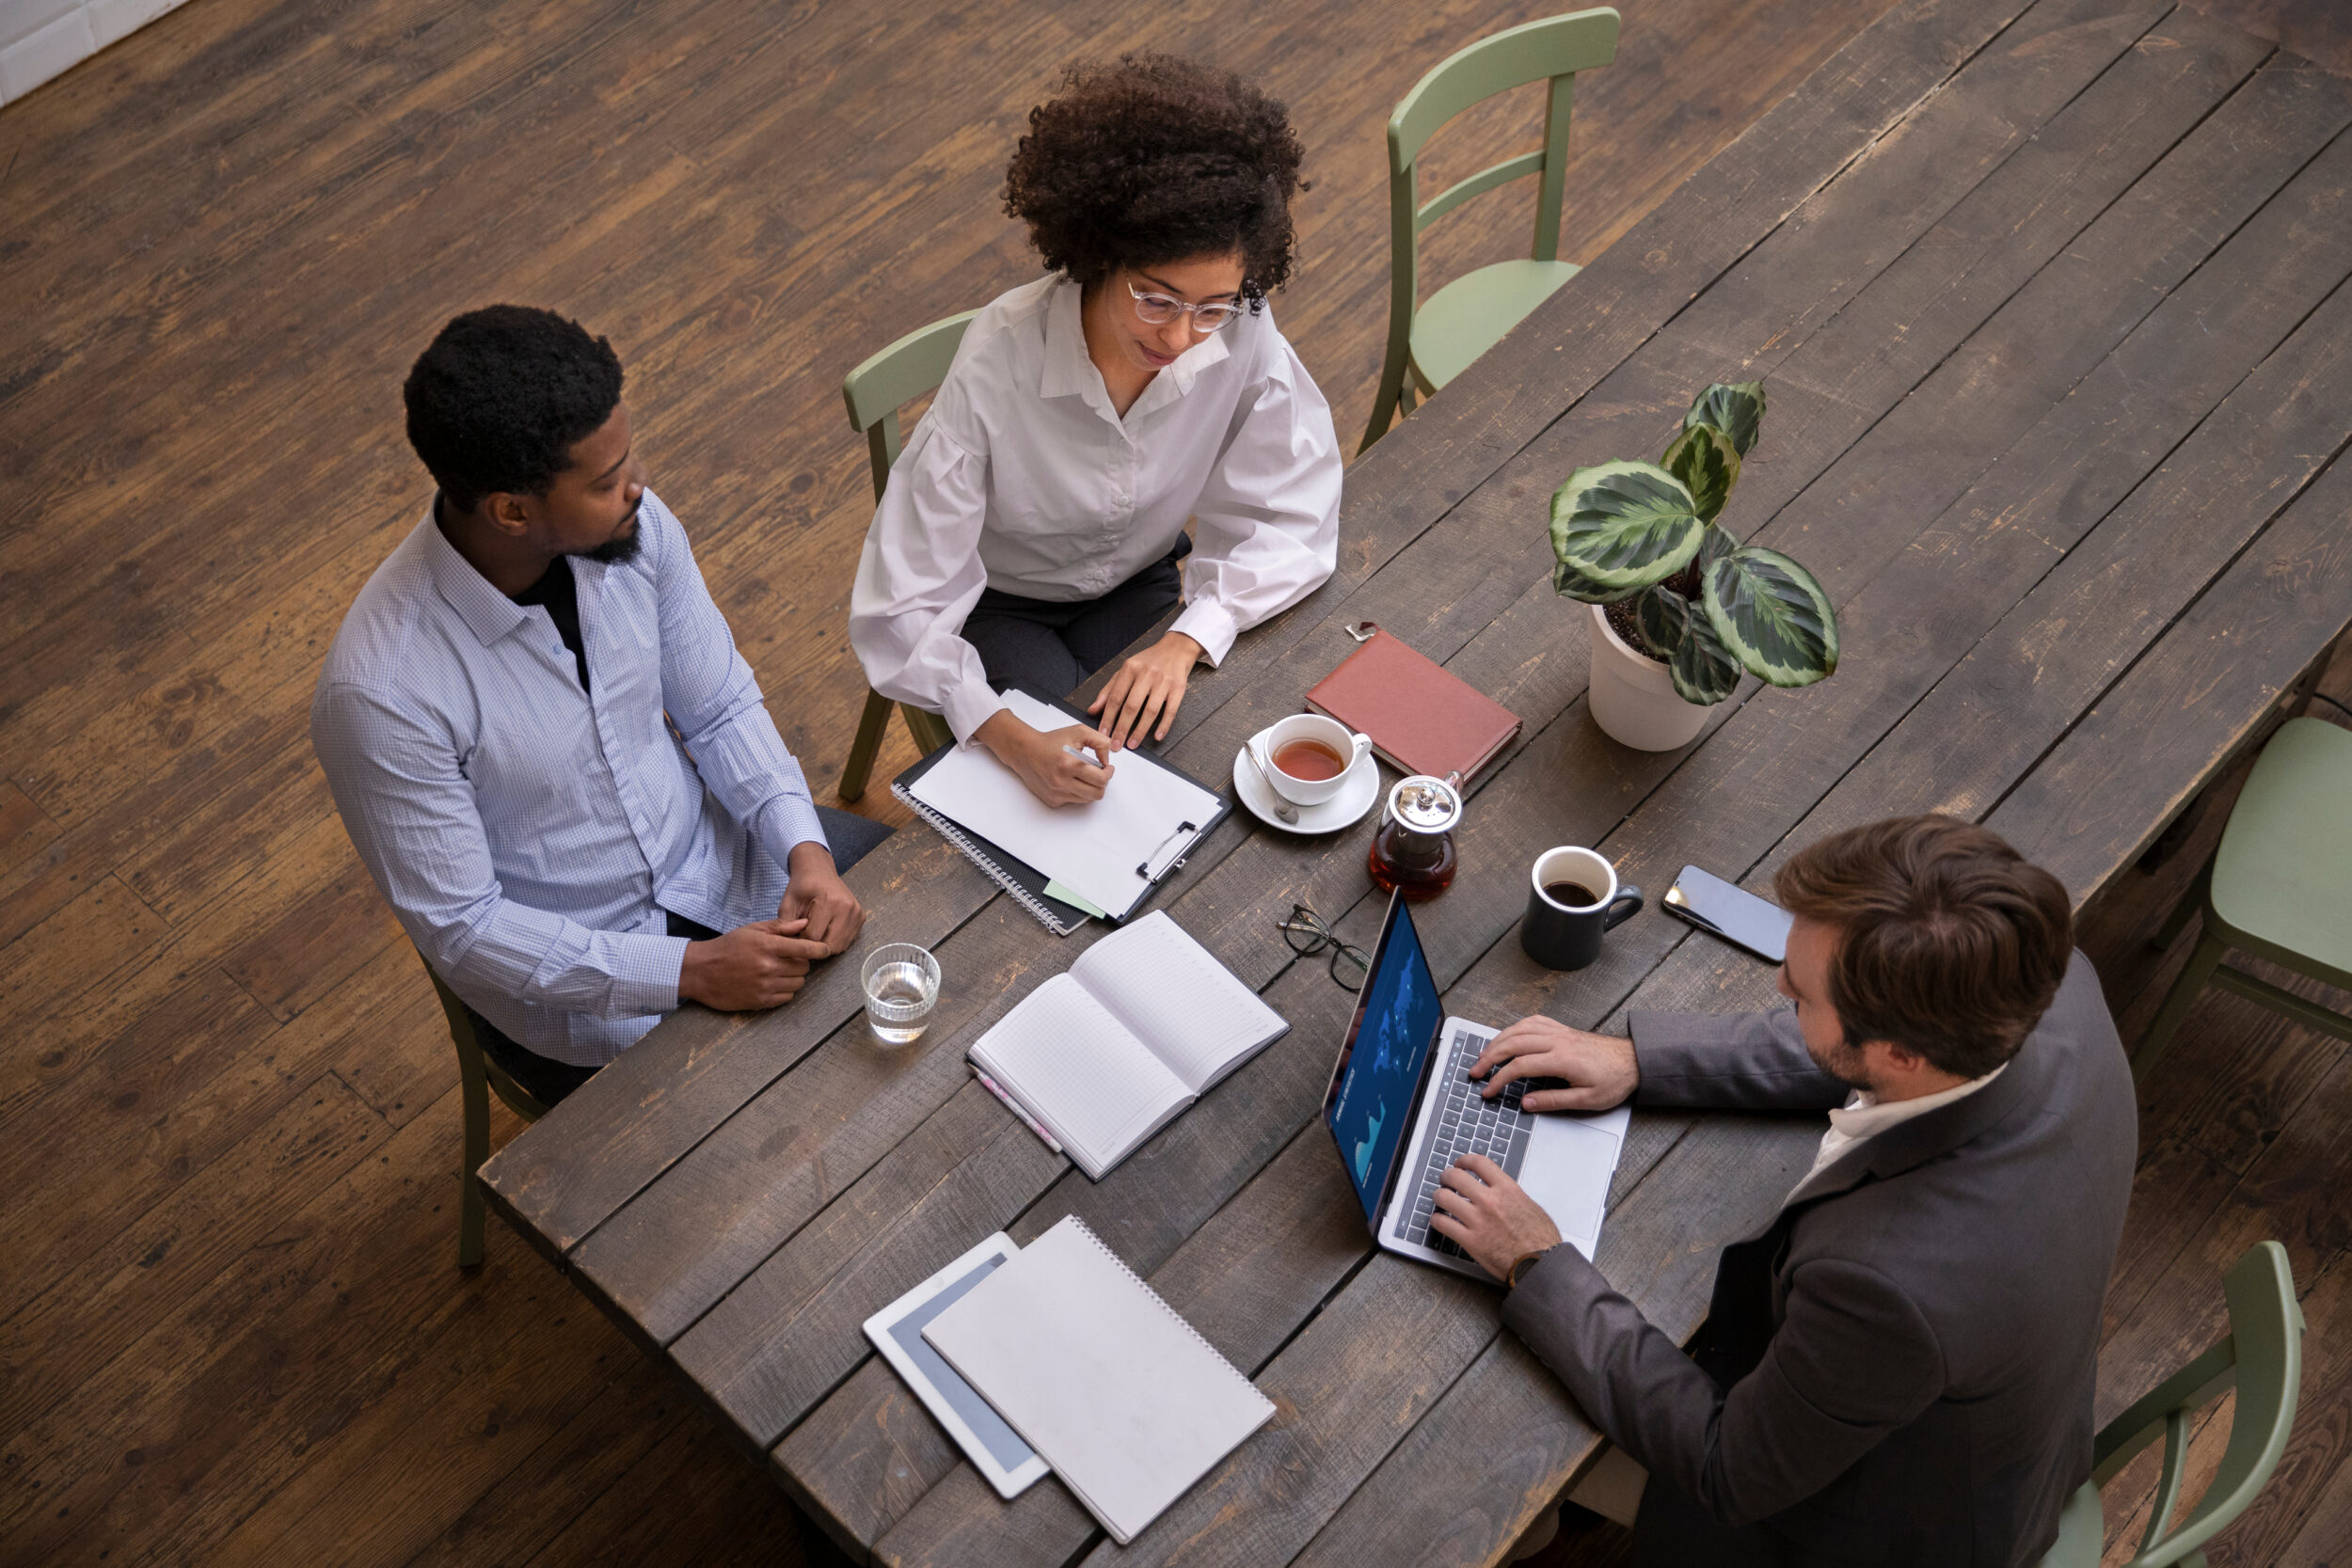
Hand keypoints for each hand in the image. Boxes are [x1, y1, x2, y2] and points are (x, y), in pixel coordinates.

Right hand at [677, 918, 833, 1010]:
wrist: (701, 971)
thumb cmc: (727, 947)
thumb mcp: (752, 930)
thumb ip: (780, 927)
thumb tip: (805, 923)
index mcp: (768, 946)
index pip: (805, 948)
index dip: (819, 949)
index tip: (825, 950)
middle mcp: (769, 967)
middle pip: (804, 967)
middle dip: (801, 962)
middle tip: (788, 958)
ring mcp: (765, 986)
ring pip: (798, 983)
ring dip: (794, 977)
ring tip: (779, 970)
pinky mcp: (760, 1002)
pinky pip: (787, 998)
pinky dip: (785, 991)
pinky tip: (773, 983)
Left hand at [779, 841, 864, 952]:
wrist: (818, 871)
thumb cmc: (801, 887)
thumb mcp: (787, 904)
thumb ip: (786, 925)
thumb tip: (792, 945)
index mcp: (829, 901)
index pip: (813, 936)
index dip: (800, 939)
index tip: (794, 932)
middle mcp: (847, 907)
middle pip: (829, 945)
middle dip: (814, 946)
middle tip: (804, 936)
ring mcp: (857, 912)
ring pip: (839, 946)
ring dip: (825, 945)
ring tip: (814, 933)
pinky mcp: (861, 917)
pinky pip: (847, 941)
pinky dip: (835, 941)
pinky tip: (825, 930)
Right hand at [974, 710, 1115, 806]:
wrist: (1025, 751)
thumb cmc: (1050, 741)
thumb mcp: (1079, 731)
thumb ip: (1100, 742)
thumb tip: (1107, 760)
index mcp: (1069, 764)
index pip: (1101, 780)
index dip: (1109, 774)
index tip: (1108, 768)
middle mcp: (1062, 782)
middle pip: (1097, 794)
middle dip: (1103, 784)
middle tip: (1101, 774)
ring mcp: (1056, 794)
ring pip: (1086, 800)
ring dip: (1090, 788)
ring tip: (1085, 776)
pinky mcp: (1052, 800)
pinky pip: (1073, 801)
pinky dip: (1077, 792)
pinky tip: (1071, 780)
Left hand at [1088, 630, 1201, 748]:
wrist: (1176, 648)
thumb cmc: (1149, 662)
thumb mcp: (1126, 670)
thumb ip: (1109, 690)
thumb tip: (1093, 710)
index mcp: (1130, 669)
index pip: (1115, 697)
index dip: (1108, 717)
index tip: (1103, 733)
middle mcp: (1146, 674)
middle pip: (1132, 706)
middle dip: (1122, 728)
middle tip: (1116, 745)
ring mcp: (1164, 681)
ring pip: (1150, 711)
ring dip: (1140, 730)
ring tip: (1132, 744)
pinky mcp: (1178, 688)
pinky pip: (1171, 710)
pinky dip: (1164, 725)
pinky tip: (1157, 736)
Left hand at [1429, 1154, 1563, 1280]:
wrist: (1541, 1264)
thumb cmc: (1540, 1239)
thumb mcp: (1530, 1206)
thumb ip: (1511, 1194)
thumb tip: (1499, 1190)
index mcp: (1507, 1189)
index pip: (1478, 1162)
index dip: (1464, 1160)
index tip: (1459, 1163)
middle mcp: (1490, 1201)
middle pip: (1455, 1176)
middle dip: (1446, 1176)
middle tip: (1445, 1181)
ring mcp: (1478, 1220)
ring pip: (1444, 1197)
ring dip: (1438, 1196)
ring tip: (1440, 1199)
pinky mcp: (1470, 1241)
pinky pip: (1442, 1224)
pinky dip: (1437, 1220)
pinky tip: (1439, 1221)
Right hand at [1468, 1016, 1638, 1112]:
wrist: (1634, 1060)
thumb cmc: (1614, 1080)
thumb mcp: (1586, 1100)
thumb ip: (1553, 1101)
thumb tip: (1526, 1103)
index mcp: (1562, 1060)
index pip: (1520, 1066)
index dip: (1499, 1079)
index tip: (1488, 1090)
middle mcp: (1557, 1041)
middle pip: (1513, 1043)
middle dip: (1489, 1057)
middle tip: (1474, 1071)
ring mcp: (1559, 1032)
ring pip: (1519, 1029)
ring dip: (1498, 1040)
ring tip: (1484, 1054)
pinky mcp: (1563, 1029)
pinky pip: (1533, 1021)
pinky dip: (1516, 1027)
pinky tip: (1509, 1035)